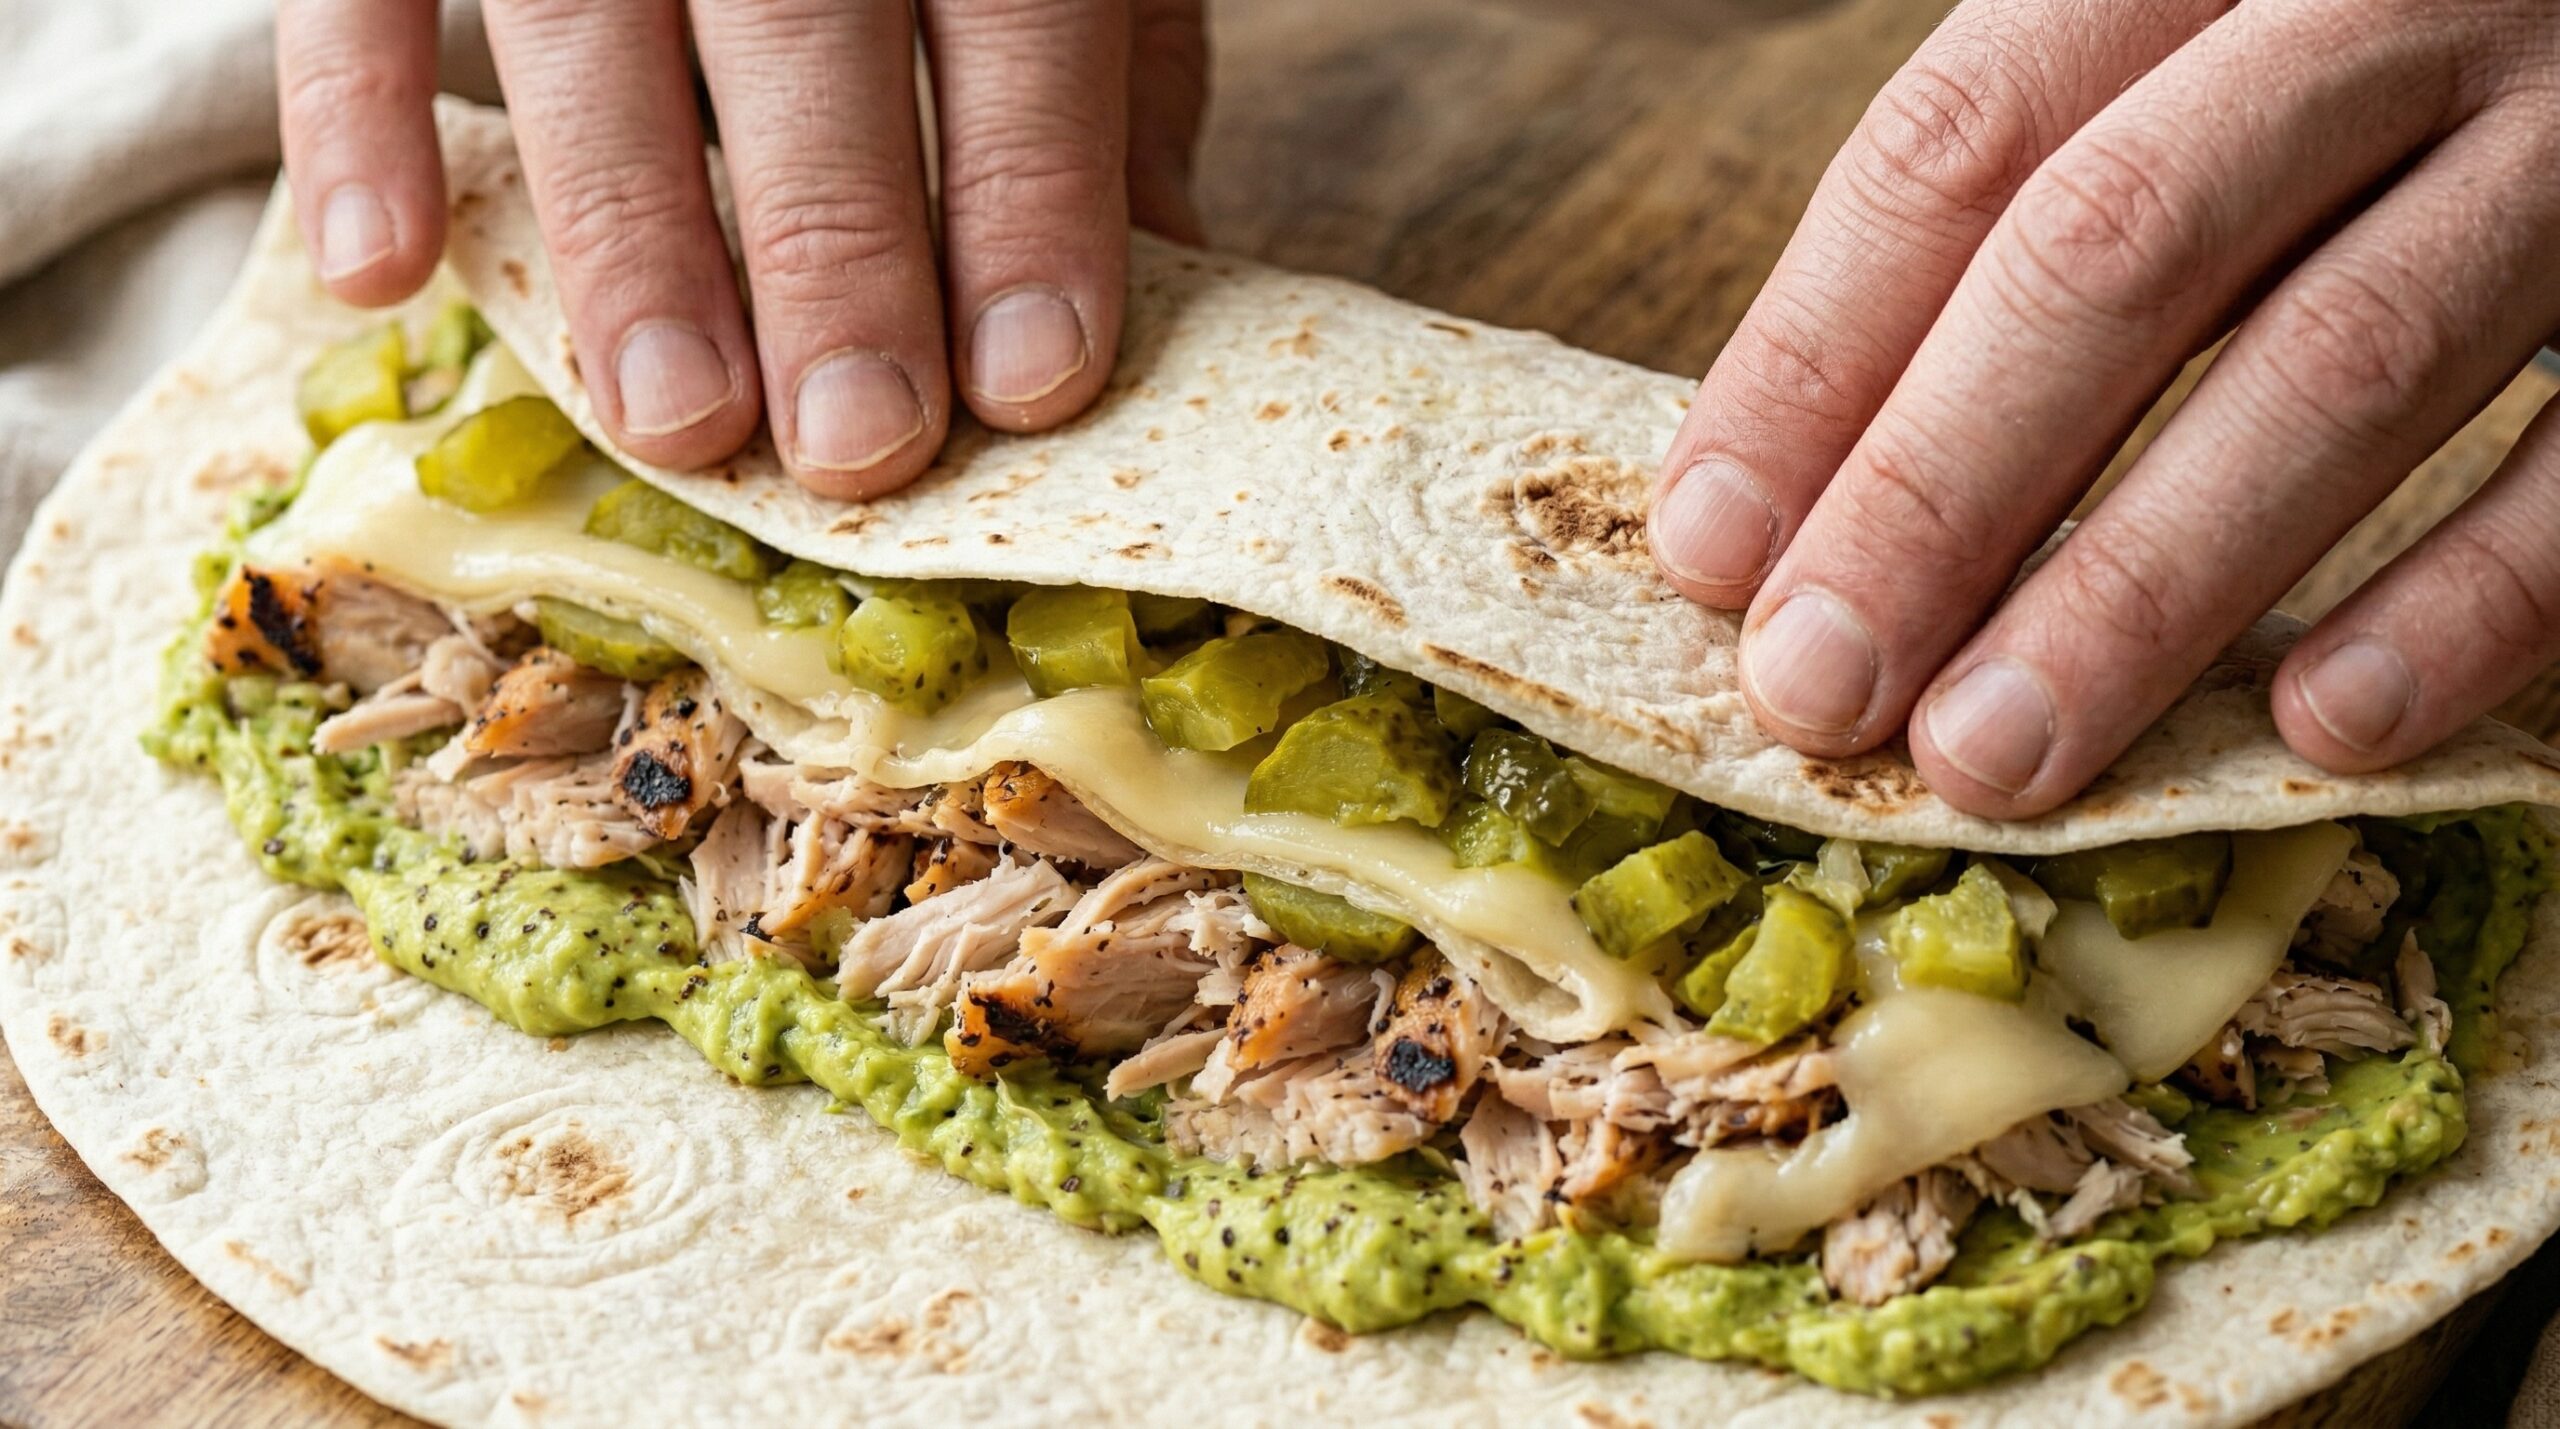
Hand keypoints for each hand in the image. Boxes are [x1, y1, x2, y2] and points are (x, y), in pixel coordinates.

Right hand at [276, 0, 1207, 498]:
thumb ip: (1104, 89)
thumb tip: (1170, 299)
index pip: (1016, 15)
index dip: (1031, 193)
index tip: (1032, 379)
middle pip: (806, 24)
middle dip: (834, 242)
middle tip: (853, 443)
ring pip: (585, 15)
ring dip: (628, 223)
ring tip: (678, 421)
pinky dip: (359, 114)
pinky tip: (384, 269)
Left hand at [1646, 0, 2559, 816]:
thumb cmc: (2368, 71)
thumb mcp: (2191, 63)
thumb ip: (2035, 207)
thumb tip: (1803, 485)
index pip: (1964, 139)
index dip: (1817, 354)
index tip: (1711, 552)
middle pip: (2116, 249)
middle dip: (1942, 492)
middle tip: (1819, 693)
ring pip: (2341, 357)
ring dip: (2143, 583)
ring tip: (1995, 755)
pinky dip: (2467, 596)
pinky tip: (2321, 724)